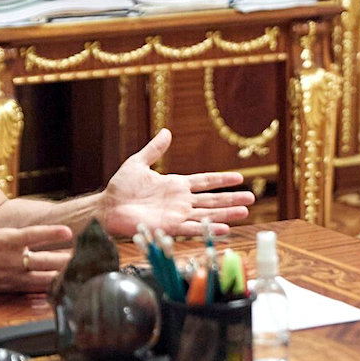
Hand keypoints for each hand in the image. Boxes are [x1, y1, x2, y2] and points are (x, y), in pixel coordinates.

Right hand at [0, 169, 72, 291]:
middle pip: (43, 260)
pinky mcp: (12, 287)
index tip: (68, 231)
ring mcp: (12, 276)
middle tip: (87, 255)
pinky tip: (69, 285)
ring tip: (84, 271)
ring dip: (63, 275)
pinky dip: (52, 287)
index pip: (31, 236)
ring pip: (43, 278)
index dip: (50, 234)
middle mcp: (11, 260)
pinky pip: (35, 289)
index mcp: (4, 241)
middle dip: (65, 259)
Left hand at [100, 129, 254, 236]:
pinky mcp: (169, 226)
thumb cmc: (120, 187)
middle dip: (232, 199)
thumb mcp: (138, 162)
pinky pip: (192, 228)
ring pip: (207, 214)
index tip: (240, 178)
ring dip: (226, 213)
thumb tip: (166, 132)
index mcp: (176, 185)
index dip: (222, 179)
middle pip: (212, 199)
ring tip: (245, 212)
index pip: (205, 181)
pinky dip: (208, 228)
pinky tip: (223, 228)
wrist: (107, 207)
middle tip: (252, 198)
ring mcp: (177, 214)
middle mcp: (180, 201)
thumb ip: (154, 149)